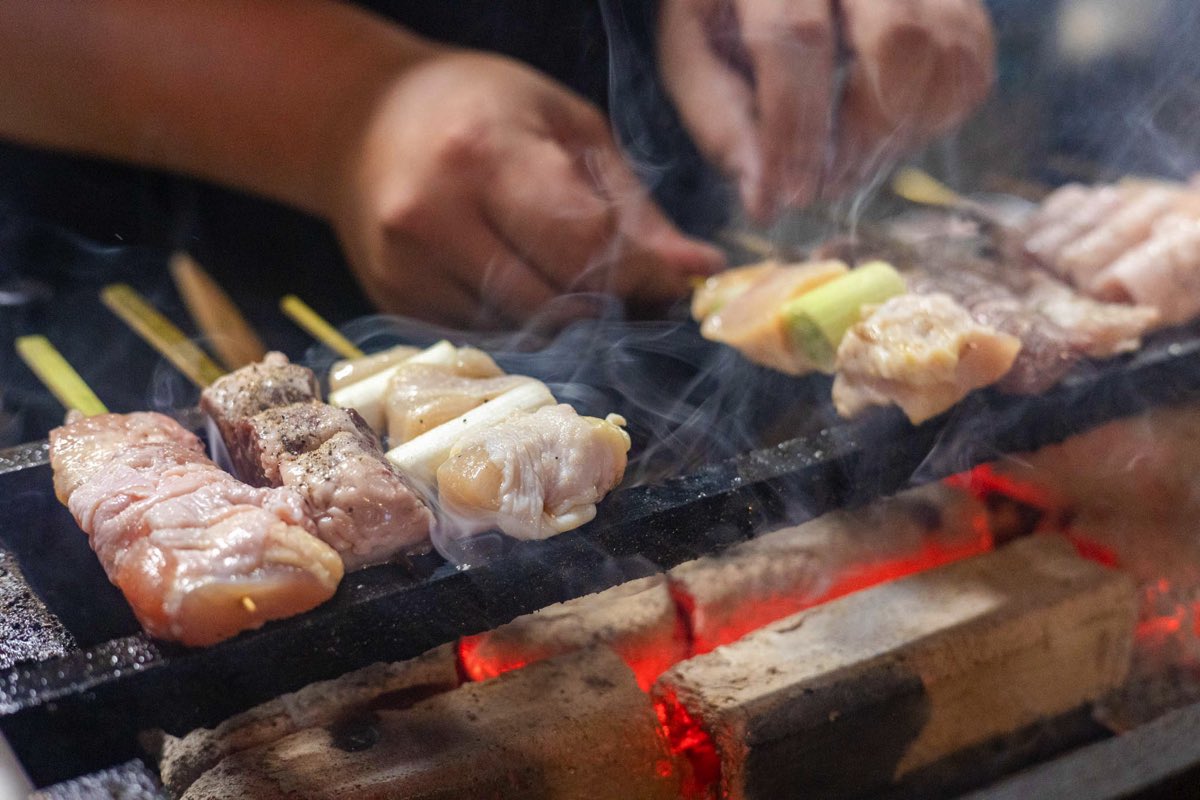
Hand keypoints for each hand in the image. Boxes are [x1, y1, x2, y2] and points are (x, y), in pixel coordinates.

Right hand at [326, 49, 724, 326]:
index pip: (582, 244)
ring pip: (520, 329)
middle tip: (624, 285)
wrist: (363, 120)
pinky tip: (516, 280)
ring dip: (564, 317)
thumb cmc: (480, 109)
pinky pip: (483, 337)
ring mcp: (406, 265)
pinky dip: (518, 321)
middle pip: (553, 299)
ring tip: (567, 274)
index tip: (666, 280)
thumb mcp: (567, 128)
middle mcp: (433, 214)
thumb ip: (633, 207)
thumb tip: (697, 271)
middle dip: (604, 301)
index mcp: (484, 152)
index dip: (637, 273)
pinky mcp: (393, 301)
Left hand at [658, 0, 994, 219]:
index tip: (788, 195)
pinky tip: (887, 131)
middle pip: (896, 38)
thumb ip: (721, 122)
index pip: (797, 36)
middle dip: (864, 132)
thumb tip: (764, 200)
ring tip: (851, 161)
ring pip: (947, 47)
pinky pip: (972, 59)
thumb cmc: (722, 15)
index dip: (796, 127)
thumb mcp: (693, 56)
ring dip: (903, 129)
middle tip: (827, 185)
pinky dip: (938, 114)